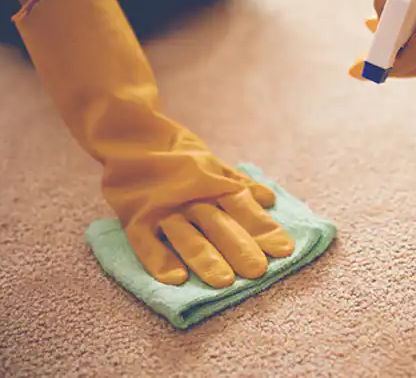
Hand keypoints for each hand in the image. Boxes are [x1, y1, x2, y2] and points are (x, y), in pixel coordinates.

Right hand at [112, 134, 295, 286]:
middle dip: (239, 247)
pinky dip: (159, 260)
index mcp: (214, 183)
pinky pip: (146, 242)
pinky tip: (176, 279)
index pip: (242, 207)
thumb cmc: (178, 155)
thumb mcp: (213, 163)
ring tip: (224, 282)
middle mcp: (192, 196)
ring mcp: (163, 208)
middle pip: (218, 223)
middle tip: (257, 271)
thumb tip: (270, 199)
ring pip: (186, 235)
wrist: (130, 134)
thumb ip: (239, 184)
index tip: (284, 250)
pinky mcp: (136, 219)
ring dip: (205, 257)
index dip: (263, 228)